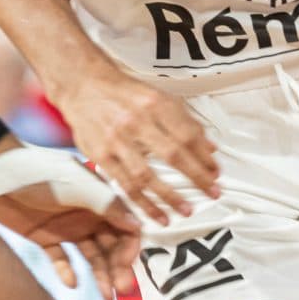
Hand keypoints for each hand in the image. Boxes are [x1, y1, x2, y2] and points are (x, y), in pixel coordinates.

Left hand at [0, 141, 143, 299]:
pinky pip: (61, 259)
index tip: (127, 265)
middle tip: (122, 291)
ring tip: (106, 299)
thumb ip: (108, 206)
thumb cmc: (42, 174)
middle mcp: (89, 215)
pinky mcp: (45, 238)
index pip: (126, 227)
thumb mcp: (79, 187)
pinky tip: (72, 284)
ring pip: (90, 257)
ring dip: (100, 276)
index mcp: (101, 199)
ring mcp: (67, 228)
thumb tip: (139, 226)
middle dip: (118, 268)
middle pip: (111, 247)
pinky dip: (67, 272)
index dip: (130, 247)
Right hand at [48, 64, 219, 225]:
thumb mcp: (157, 97)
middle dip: (197, 177)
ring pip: (147, 175)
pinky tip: (155, 214)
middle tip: (212, 192)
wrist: (82, 85)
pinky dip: (141, 202)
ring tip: (185, 211)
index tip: (215, 173)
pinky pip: (124, 184)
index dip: (204, 157)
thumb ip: (184, 121)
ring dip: (169, 196)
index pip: (187, 134)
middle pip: (173, 154)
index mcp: (155, 103)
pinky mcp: (101, 155)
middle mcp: (137, 121)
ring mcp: (117, 140)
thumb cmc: (124, 92)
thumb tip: (209, 148)